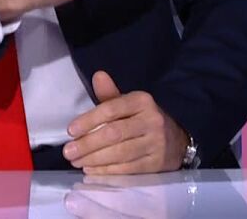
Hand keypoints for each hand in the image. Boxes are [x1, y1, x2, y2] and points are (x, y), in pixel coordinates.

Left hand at [63, 71, 188, 174]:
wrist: (178, 140)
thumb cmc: (144, 119)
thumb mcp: (130, 103)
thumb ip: (110, 94)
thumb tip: (98, 76)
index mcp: (142, 101)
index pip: (111, 110)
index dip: (88, 120)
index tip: (70, 131)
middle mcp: (151, 121)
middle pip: (114, 134)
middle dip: (88, 144)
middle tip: (68, 152)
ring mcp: (156, 144)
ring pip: (120, 153)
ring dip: (94, 159)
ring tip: (76, 161)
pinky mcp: (157, 164)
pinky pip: (128, 169)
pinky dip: (107, 171)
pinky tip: (92, 170)